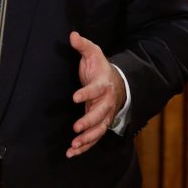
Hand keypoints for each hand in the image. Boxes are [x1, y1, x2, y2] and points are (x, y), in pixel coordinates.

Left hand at [66, 31, 125, 157]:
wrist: (116, 82)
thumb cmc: (100, 68)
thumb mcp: (93, 53)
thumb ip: (83, 45)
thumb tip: (72, 35)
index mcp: (103, 84)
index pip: (96, 89)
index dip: (87, 93)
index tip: (75, 96)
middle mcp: (106, 102)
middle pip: (100, 114)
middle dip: (88, 122)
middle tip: (76, 127)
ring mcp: (104, 115)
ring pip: (99, 130)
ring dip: (87, 139)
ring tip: (73, 145)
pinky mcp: (100, 124)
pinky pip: (94, 138)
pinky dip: (84, 147)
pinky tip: (71, 153)